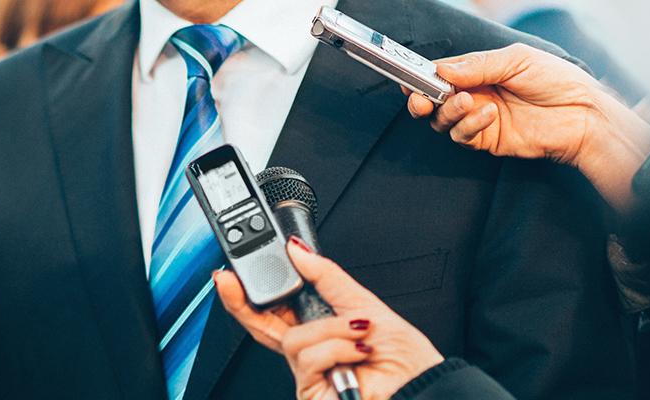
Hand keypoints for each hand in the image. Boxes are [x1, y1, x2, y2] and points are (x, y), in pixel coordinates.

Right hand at [213, 239, 443, 399]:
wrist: (420, 386)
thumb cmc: (402, 358)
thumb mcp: (362, 302)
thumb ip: (325, 275)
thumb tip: (297, 250)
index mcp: (317, 327)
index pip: (273, 309)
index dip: (248, 293)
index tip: (230, 273)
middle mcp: (309, 349)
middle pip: (260, 325)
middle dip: (241, 302)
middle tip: (229, 280)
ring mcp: (307, 371)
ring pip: (294, 338)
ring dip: (331, 330)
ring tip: (359, 332)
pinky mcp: (309, 388)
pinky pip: (309, 357)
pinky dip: (337, 348)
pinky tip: (357, 352)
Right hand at [407, 43, 649, 211]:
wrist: (584, 115)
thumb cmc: (556, 81)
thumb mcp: (517, 61)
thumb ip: (477, 65)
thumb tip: (441, 70)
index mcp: (479, 72)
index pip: (440, 73)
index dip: (422, 75)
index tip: (409, 76)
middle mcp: (474, 95)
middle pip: (432, 99)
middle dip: (420, 99)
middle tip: (420, 99)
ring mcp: (478, 119)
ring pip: (441, 120)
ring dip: (447, 111)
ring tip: (466, 102)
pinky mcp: (486, 140)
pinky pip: (462, 136)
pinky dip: (468, 125)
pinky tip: (488, 114)